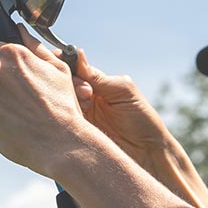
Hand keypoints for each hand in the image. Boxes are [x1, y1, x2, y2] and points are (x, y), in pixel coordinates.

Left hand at [0, 26, 97, 178]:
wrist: (60, 142)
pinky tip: (18, 125)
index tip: (7, 68)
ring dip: (1, 101)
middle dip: (3, 81)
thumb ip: (35, 47)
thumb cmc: (63, 104)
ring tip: (26, 113)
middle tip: (26, 95)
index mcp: (12, 55)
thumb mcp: (58, 69)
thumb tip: (20, 30)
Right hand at [72, 55, 174, 174]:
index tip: (62, 60)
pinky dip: (62, 117)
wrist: (148, 153)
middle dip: (68, 83)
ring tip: (86, 104)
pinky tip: (71, 116)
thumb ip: (98, 76)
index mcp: (96, 86)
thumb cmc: (142, 119)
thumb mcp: (123, 90)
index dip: (65, 64)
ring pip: (59, 102)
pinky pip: (60, 123)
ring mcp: (77, 118)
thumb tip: (77, 54)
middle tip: (86, 93)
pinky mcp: (74, 135)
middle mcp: (84, 100)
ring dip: (66, 100)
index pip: (73, 70)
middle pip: (62, 84)